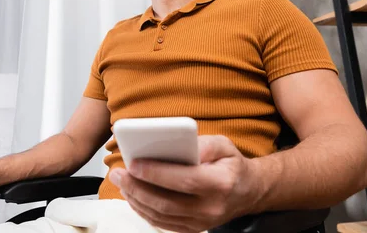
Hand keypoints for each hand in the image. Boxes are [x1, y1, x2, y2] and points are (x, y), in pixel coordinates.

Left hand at [109, 135, 262, 232]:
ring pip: (161, 215)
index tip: (134, 163)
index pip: (184, 180)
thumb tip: (180, 142)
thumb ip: (203, 143)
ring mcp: (201, 222)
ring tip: (121, 182)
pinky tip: (133, 195)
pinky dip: (144, 210)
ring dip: (136, 199)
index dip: (157, 173)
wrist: (248, 191)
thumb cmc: (231, 164)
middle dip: (137, 187)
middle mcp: (211, 207)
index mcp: (220, 183)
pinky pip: (163, 223)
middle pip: (167, 202)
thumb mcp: (224, 145)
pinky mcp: (193, 229)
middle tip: (118, 173)